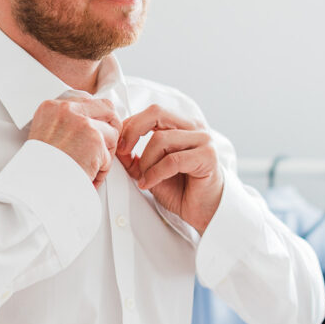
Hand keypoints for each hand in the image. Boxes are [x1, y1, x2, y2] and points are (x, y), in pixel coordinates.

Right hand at [29, 97, 120, 188]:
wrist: (36, 185)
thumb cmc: (38, 168)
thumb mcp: (44, 136)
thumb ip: (64, 125)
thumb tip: (86, 124)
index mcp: (52, 107)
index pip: (87, 101)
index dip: (96, 118)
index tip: (95, 131)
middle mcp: (67, 110)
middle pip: (106, 109)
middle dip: (111, 128)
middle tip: (106, 146)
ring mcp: (82, 123)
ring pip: (112, 134)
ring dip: (105, 154)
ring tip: (90, 168)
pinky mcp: (94, 140)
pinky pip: (109, 156)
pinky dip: (101, 171)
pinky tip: (87, 177)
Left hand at [116, 104, 222, 231]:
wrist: (204, 211)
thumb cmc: (182, 189)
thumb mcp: (150, 170)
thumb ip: (134, 158)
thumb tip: (117, 147)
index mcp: (181, 125)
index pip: (152, 112)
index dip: (130, 125)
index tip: (119, 145)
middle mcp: (194, 127)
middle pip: (156, 113)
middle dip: (133, 131)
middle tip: (123, 150)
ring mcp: (203, 140)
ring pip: (160, 139)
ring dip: (145, 162)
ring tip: (144, 178)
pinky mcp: (207, 157)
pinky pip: (172, 160)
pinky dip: (155, 173)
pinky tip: (149, 183)